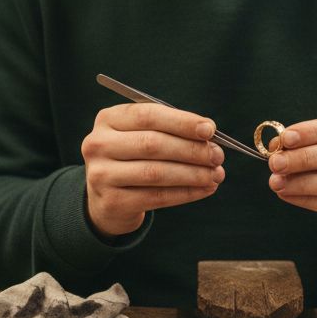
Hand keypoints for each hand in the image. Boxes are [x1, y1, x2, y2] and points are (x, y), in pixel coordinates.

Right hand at [82, 103, 225, 235]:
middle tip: (218, 156)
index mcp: (108, 119)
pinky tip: (205, 189)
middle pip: (153, 144)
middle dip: (191, 150)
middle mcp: (98, 144)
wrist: (107, 199)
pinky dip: (186, 193)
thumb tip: (209, 136)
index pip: (148, 115)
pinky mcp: (112, 202)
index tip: (210, 129)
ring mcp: (101, 174)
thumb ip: (170, 132)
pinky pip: (157, 197)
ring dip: (193, 174)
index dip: (181, 122)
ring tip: (216, 174)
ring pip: (156, 172)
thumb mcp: (141, 136)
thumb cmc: (133, 159)